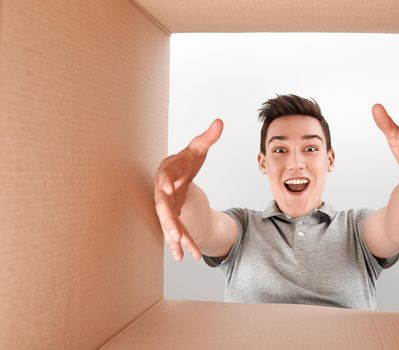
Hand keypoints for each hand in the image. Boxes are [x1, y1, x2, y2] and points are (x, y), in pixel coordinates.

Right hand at [153, 119, 223, 260]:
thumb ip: (207, 138)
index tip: (169, 186)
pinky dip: (180, 244)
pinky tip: (186, 257)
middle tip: (173, 231)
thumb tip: (220, 122)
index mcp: (167, 171)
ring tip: (180, 252)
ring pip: (168, 224)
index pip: (165, 176)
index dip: (166, 181)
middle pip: (162, 206)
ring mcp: (166, 206)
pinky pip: (176, 231)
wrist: (177, 174)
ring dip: (174, 237)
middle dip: (167, 219)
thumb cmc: (185, 161)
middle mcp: (163, 191)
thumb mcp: (197, 149)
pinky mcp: (172, 217)